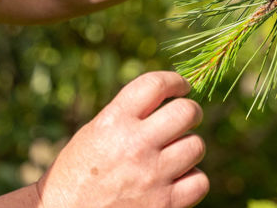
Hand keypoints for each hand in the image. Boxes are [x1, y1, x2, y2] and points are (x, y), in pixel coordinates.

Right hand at [36, 72, 207, 207]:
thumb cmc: (76, 175)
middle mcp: (134, 145)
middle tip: (187, 118)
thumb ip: (125, 117)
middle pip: (186, 112)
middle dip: (191, 112)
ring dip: (189, 147)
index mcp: (112, 122)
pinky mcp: (164, 204)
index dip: (175, 81)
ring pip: (196, 146)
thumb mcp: (92, 135)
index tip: (182, 86)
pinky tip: (176, 180)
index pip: (154, 85)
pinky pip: (199, 181)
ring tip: (175, 154)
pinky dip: (191, 180)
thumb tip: (163, 101)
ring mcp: (152, 176)